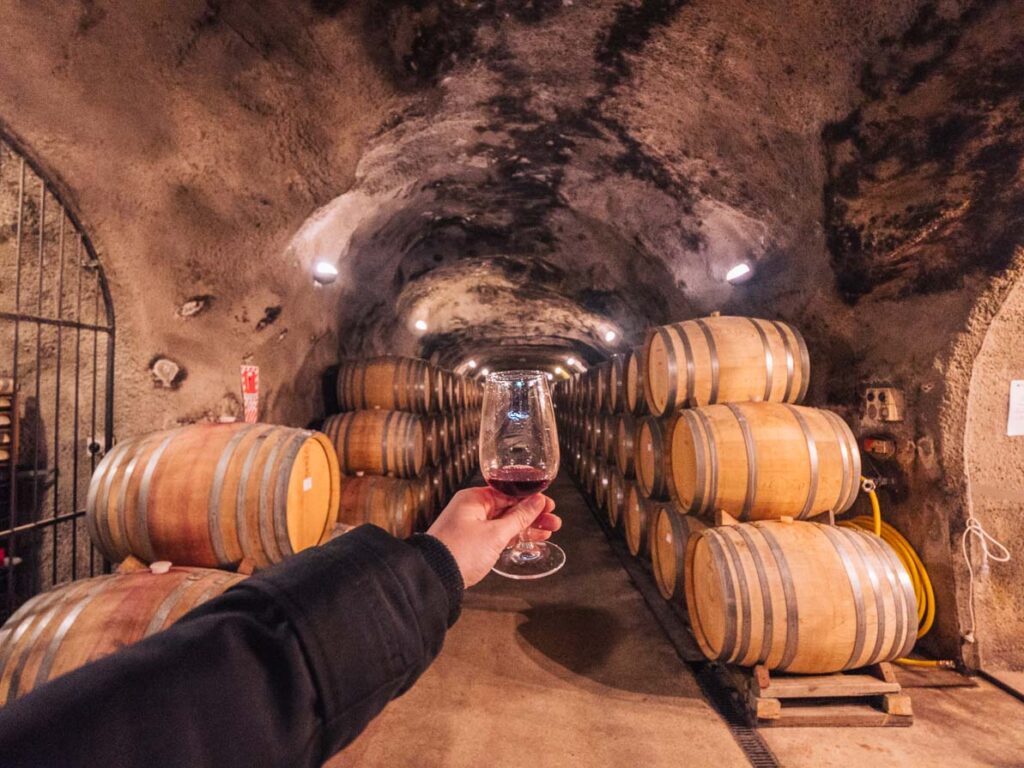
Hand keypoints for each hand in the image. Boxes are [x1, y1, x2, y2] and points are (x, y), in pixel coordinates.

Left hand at [426, 487, 560, 586]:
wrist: (435, 578)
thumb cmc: (459, 552)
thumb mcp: (495, 533)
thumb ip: (519, 517)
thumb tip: (537, 502)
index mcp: (474, 499)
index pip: (509, 492)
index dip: (532, 499)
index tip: (548, 505)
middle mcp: (472, 509)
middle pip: (509, 507)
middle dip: (533, 514)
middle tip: (553, 520)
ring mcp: (472, 526)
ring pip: (506, 522)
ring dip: (527, 526)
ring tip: (549, 531)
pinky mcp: (473, 542)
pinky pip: (498, 534)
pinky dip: (514, 536)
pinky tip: (531, 539)